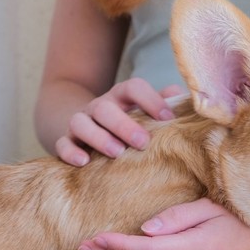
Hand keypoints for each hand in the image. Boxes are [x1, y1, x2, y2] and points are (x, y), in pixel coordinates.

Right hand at [56, 78, 183, 165]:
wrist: (88, 127)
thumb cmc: (127, 122)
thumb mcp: (144, 112)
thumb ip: (164, 105)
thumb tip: (188, 100)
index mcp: (121, 97)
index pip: (133, 87)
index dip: (150, 99)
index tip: (168, 118)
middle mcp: (99, 106)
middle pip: (105, 108)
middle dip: (124, 125)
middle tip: (143, 143)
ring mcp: (80, 123)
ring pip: (80, 123)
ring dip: (99, 137)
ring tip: (117, 153)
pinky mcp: (66, 141)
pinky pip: (61, 144)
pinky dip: (70, 152)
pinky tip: (84, 162)